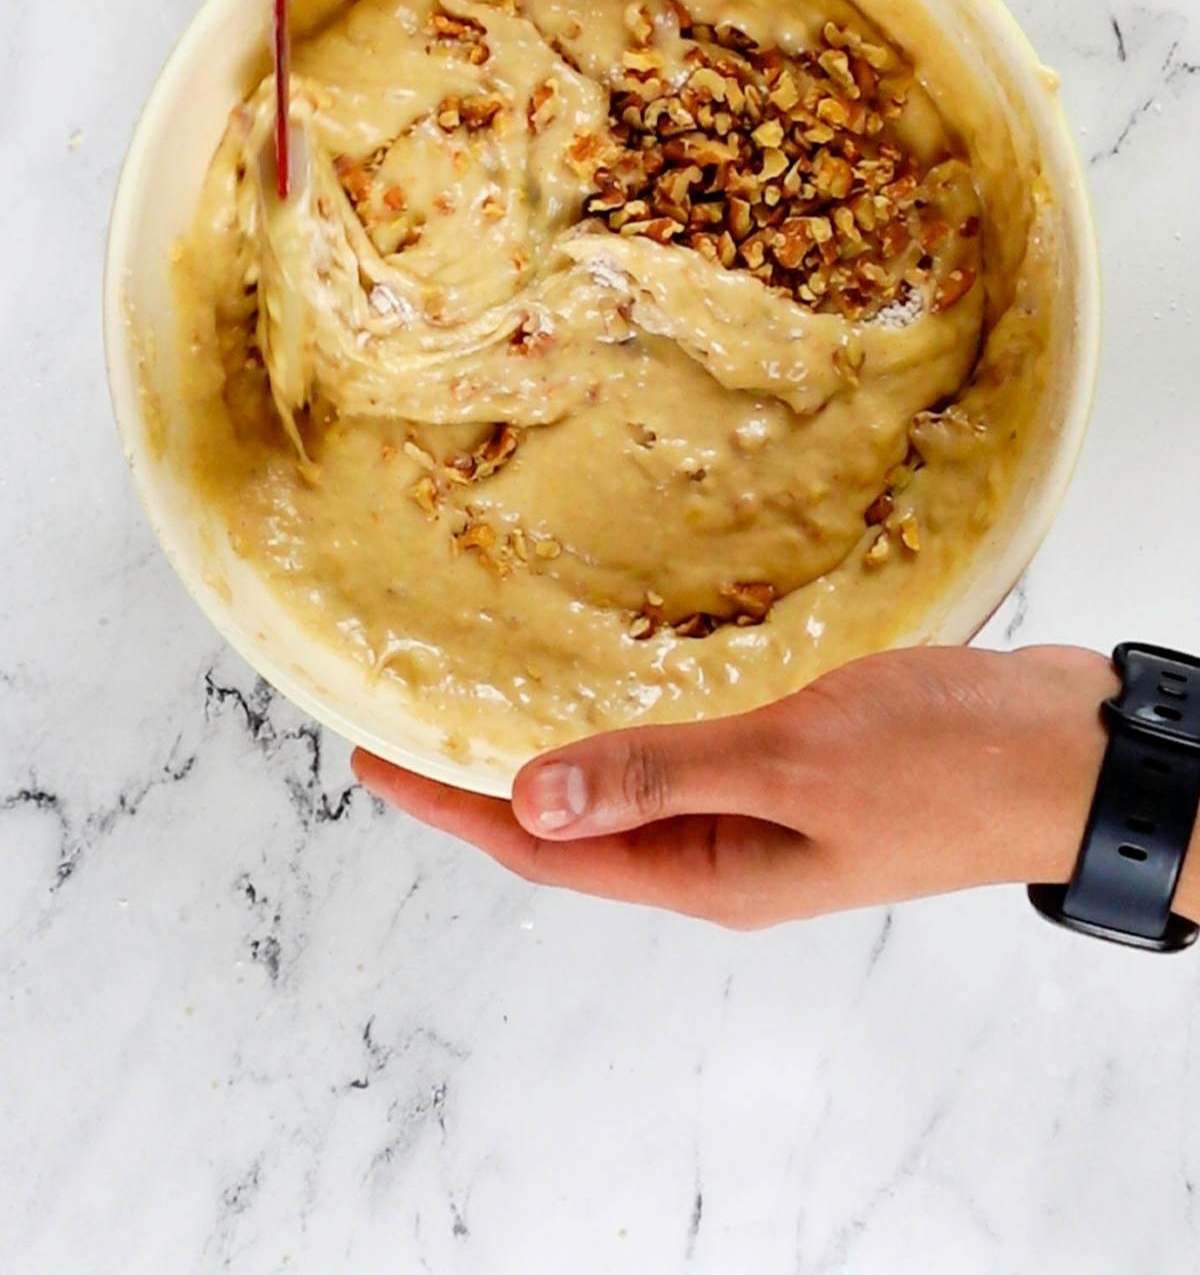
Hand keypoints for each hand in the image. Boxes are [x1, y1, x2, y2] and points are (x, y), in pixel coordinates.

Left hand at [354, 645, 1131, 927]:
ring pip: (629, 780)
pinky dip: (635, 715)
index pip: (548, 849)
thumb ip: (661, 776)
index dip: (454, 805)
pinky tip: (615, 673)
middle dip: (486, 780)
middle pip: (575, 821)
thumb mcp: (792, 767)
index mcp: (712, 872)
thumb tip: (531, 800)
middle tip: (407, 719)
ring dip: (557, 746)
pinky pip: (689, 744)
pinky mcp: (798, 758)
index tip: (374, 757)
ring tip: (484, 696)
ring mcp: (763, 806)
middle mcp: (724, 849)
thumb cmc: (946, 767)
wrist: (1068, 754)